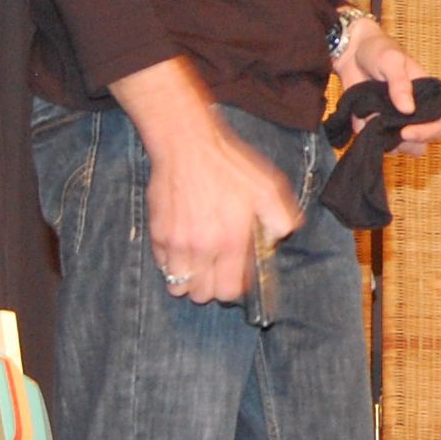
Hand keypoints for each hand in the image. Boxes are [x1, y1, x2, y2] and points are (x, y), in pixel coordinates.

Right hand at [110, 57, 303, 302]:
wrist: (186, 144)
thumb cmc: (229, 165)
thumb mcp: (267, 187)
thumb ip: (281, 218)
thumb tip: (283, 238)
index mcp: (231, 241)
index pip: (229, 292)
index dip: (235, 290)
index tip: (237, 277)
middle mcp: (201, 248)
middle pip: (201, 295)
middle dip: (211, 288)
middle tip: (218, 269)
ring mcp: (175, 243)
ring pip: (178, 286)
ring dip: (189, 280)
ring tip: (199, 263)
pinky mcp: (157, 234)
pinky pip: (162, 266)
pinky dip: (172, 263)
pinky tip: (184, 246)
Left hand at [338, 16, 440, 152]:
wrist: (352, 52)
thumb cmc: (378, 50)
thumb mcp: (391, 60)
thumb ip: (400, 83)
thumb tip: (408, 109)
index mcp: (426, 97)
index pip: (437, 124)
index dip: (426, 132)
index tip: (406, 132)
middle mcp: (413, 113)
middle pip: (421, 143)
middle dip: (407, 143)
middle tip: (392, 134)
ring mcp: (394, 122)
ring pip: (399, 147)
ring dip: (388, 141)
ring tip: (374, 120)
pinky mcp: (375, 126)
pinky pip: (375, 142)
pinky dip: (368, 136)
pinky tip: (362, 117)